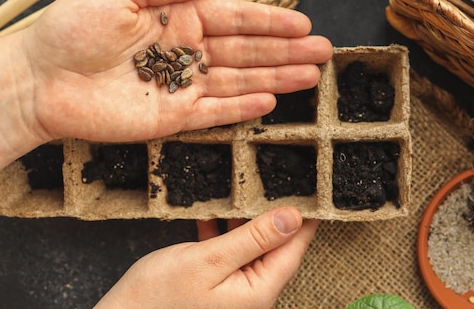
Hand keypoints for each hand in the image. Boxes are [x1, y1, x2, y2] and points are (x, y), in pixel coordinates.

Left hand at [0, 0, 331, 168]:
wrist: (41, 79)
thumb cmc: (72, 29)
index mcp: (179, 18)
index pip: (236, 19)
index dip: (271, 21)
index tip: (303, 23)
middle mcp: (188, 52)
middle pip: (248, 52)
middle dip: (287, 51)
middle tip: (323, 52)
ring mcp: (184, 86)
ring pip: (241, 82)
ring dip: (277, 79)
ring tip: (311, 76)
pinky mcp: (173, 117)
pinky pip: (216, 113)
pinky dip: (243, 109)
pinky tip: (271, 102)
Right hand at [93, 207, 318, 308]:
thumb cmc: (159, 297)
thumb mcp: (210, 259)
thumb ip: (254, 238)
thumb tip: (294, 218)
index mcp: (258, 290)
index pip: (294, 248)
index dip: (306, 217)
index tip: (314, 189)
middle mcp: (251, 292)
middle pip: (275, 245)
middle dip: (276, 212)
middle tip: (281, 178)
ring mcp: (233, 288)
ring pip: (251, 244)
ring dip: (247, 218)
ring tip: (249, 187)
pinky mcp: (214, 283)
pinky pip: (229, 251)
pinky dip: (224, 230)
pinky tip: (216, 211)